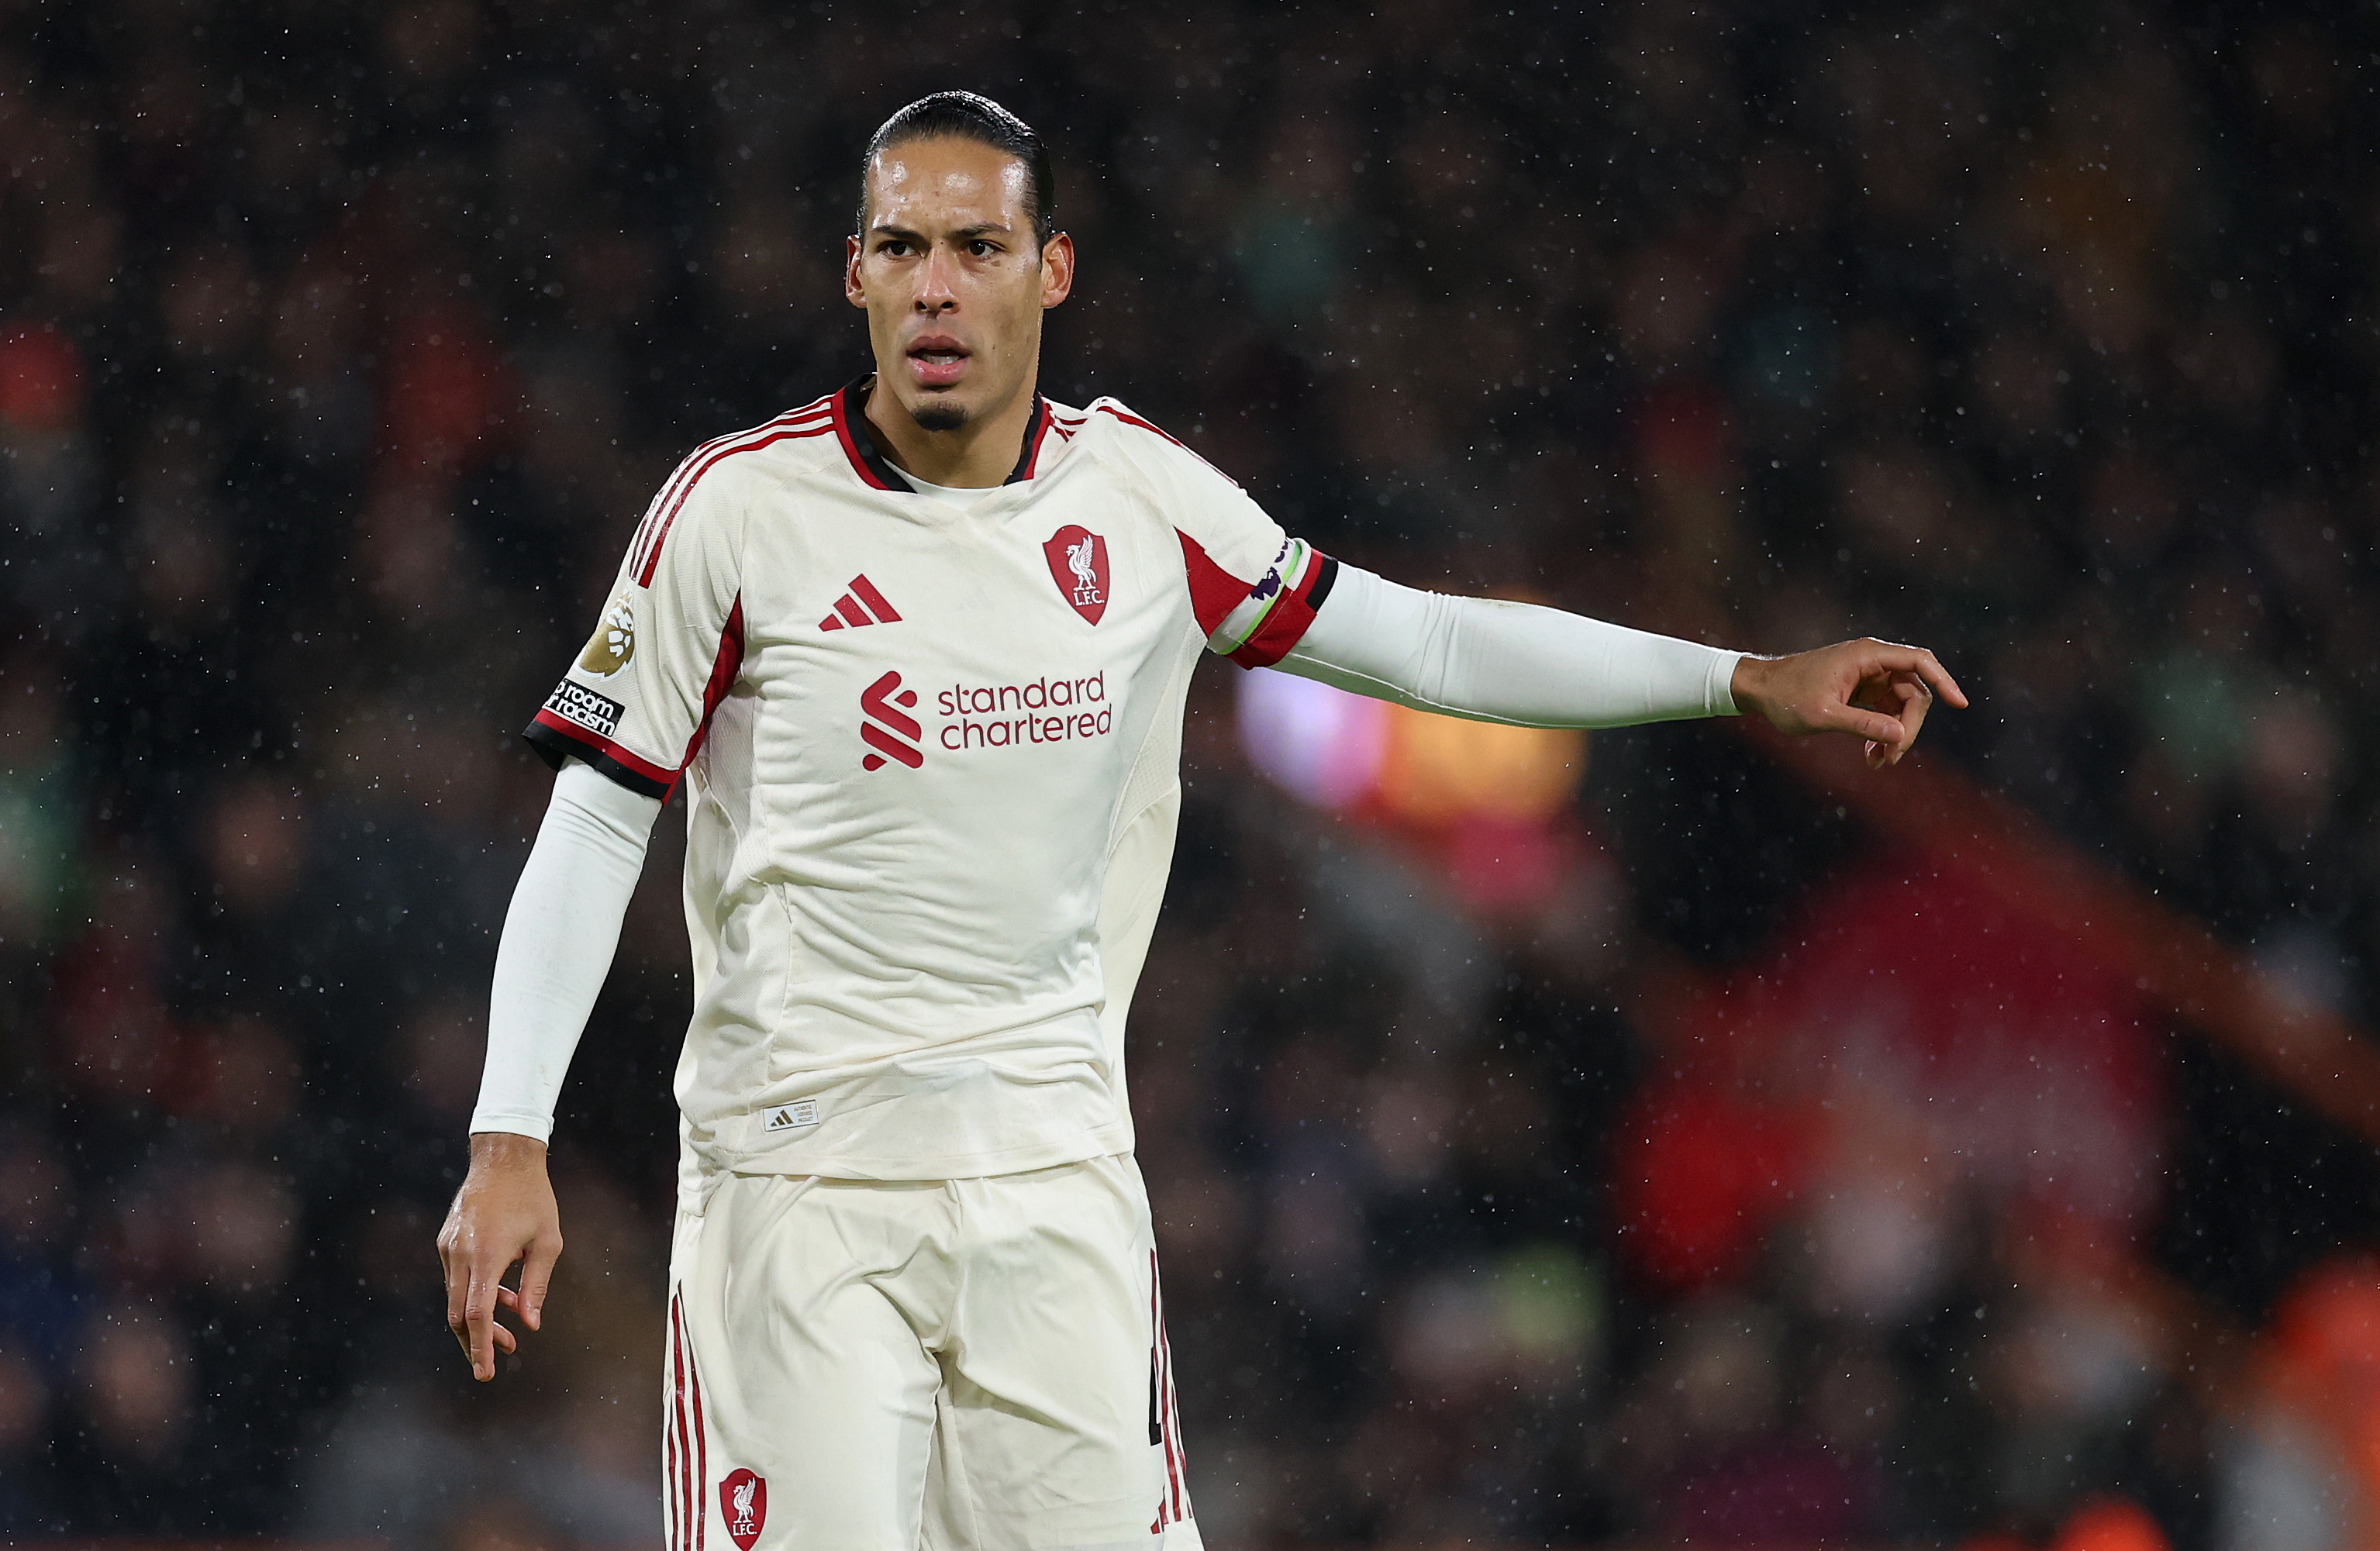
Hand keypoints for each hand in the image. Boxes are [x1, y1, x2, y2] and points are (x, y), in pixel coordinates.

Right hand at [436, 1132, 561, 1381]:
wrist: (503, 1157)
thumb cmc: (533, 1198)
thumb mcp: (547, 1242)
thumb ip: (536, 1286)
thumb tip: (530, 1324)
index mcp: (486, 1256)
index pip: (476, 1315)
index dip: (480, 1347)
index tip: (484, 1373)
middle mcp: (459, 1254)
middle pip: (458, 1314)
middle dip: (478, 1341)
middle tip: (505, 1354)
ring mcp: (448, 1247)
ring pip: (456, 1297)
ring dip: (481, 1317)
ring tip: (512, 1329)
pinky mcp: (446, 1241)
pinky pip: (456, 1278)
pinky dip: (475, 1293)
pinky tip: (503, 1294)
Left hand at [1731, 638, 1967, 768]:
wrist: (1759, 690)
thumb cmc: (1786, 697)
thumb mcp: (1823, 716)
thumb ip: (1862, 724)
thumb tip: (1900, 737)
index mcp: (1867, 656)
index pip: (1919, 661)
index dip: (1944, 681)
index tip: (1959, 704)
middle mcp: (1872, 661)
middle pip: (1914, 692)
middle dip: (1908, 727)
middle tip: (1890, 759)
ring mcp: (1869, 676)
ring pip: (1902, 706)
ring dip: (1895, 736)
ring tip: (1876, 764)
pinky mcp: (1862, 691)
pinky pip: (1886, 712)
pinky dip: (1883, 734)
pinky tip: (1871, 757)